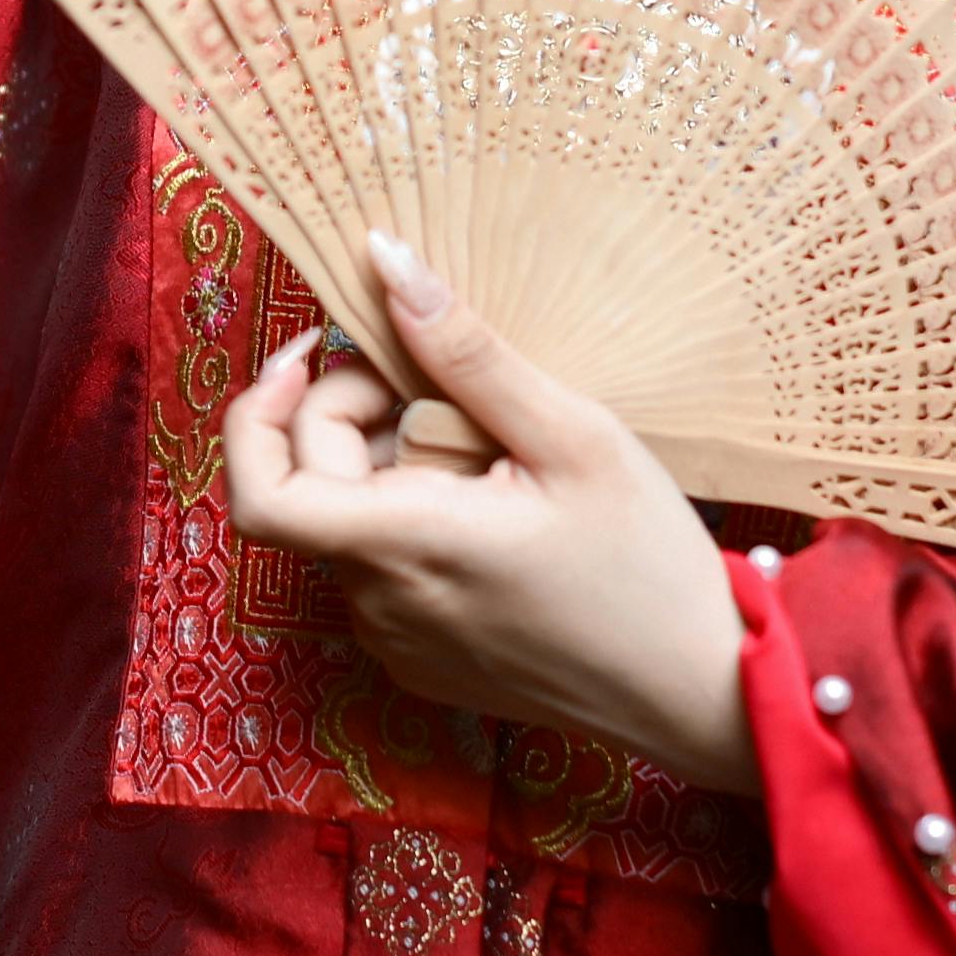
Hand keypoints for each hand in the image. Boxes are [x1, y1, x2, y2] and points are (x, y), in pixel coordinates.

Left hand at [218, 233, 759, 795]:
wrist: (699, 691)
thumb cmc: (647, 564)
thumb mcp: (572, 436)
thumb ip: (467, 353)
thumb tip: (387, 265)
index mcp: (406, 548)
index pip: (261, 494)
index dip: (256, 416)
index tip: (309, 358)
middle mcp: (381, 605)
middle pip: (311, 487)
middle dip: (355, 415)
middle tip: (448, 385)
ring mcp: (398, 641)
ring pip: (349, 524)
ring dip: (391, 468)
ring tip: (492, 453)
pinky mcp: (423, 661)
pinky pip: (383, 568)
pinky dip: (412, 518)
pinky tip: (495, 507)